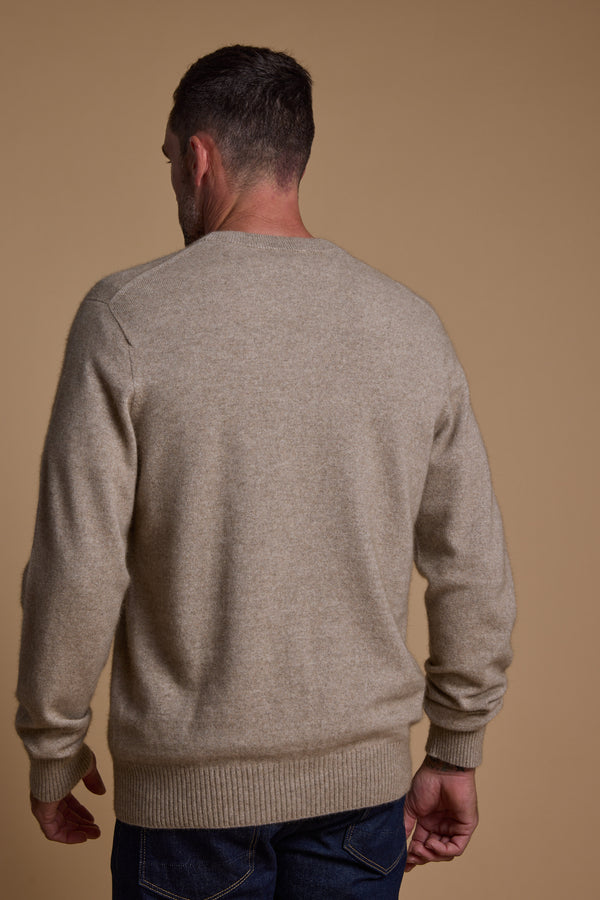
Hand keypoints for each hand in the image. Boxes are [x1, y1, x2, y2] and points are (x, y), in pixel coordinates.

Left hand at [30, 752, 106, 843]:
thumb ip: (93, 781)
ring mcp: (43, 805)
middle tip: (96, 831)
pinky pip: (52, 832)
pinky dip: (68, 837)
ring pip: (60, 826)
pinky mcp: (41, 812)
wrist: (57, 753)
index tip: (93, 819)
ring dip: (77, 832)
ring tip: (94, 834)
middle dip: (82, 824)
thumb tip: (101, 792)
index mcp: (56, 785)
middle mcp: (47, 797)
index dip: (81, 813)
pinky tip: (82, 837)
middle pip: (65, 817)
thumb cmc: (69, 756)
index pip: (68, 804)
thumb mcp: (86, 768)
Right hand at [403, 755, 477, 871]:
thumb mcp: (411, 807)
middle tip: (410, 856)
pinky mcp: (466, 827)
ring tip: (419, 848)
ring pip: (444, 853)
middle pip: (433, 852)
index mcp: (428, 821)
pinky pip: (456, 848)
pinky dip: (443, 851)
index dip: (413, 856)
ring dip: (431, 855)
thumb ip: (406, 826)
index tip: (403, 865)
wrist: (442, 769)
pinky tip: (431, 844)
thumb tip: (398, 845)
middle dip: (421, 857)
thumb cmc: (426, 781)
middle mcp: (442, 826)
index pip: (422, 844)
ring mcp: (454, 827)